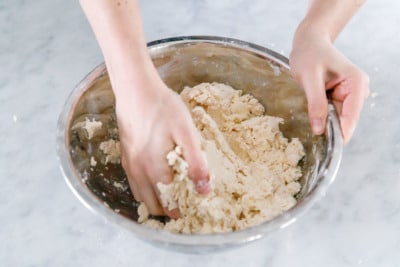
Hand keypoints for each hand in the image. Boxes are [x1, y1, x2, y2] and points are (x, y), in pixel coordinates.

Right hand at [113, 71, 209, 217]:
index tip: (192, 206)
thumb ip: (196, 163)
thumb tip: (204, 190)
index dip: (182, 210)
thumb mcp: (186, 133)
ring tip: (171, 192)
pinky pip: (133, 182)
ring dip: (155, 200)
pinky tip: (155, 176)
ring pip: (141, 196)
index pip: (169, 205)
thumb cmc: (164, 108)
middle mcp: (138, 173)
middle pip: (153, 206)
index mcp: (155, 170)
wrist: (136, 89)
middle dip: (168, 210)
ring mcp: (129, 165)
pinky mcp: (125, 156)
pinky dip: (145, 188)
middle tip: (183, 202)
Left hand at [290, 29, 368, 143]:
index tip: (331, 148)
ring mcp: (350, 93)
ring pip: (339, 117)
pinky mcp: (341, 96)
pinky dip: (323, 115)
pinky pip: (333, 112)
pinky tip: (313, 111)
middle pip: (346, 119)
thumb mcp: (309, 78)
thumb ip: (315, 104)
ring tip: (311, 113)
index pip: (352, 115)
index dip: (341, 133)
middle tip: (313, 132)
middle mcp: (358, 89)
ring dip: (325, 120)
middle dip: (331, 126)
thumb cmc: (309, 54)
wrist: (308, 42)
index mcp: (356, 83)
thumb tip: (319, 129)